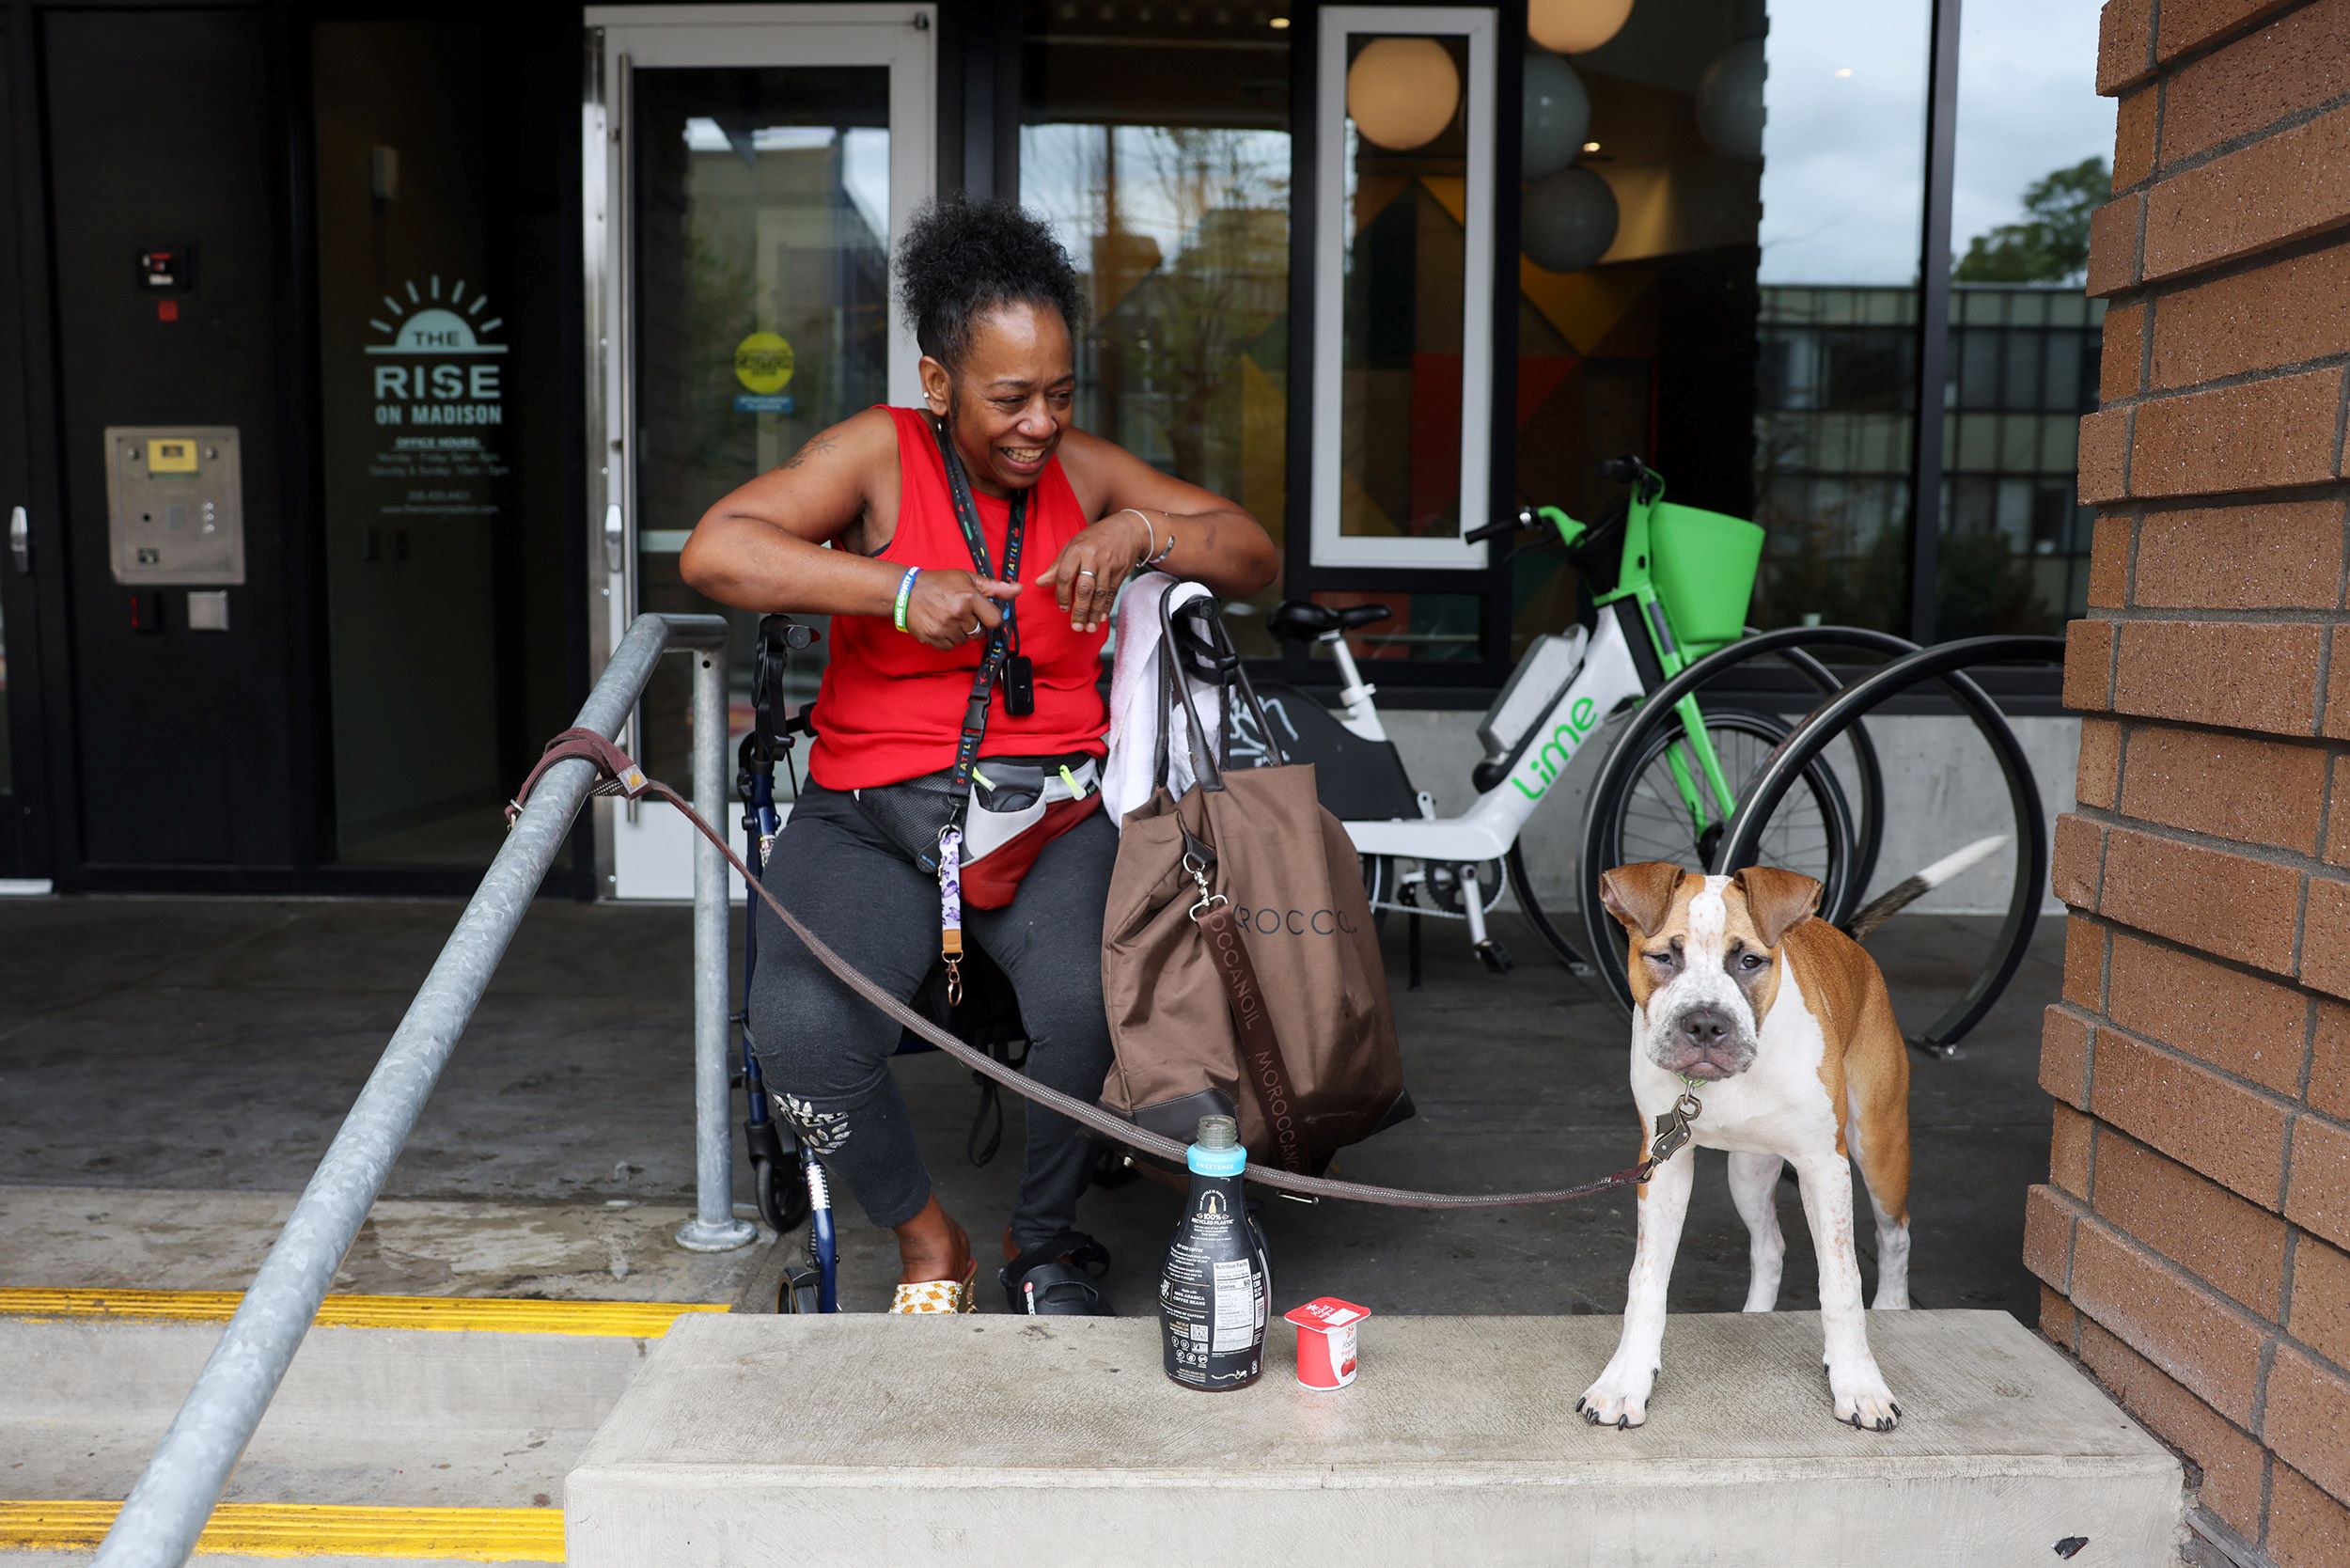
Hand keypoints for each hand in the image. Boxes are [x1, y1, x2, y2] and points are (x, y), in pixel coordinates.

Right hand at [904, 569, 1019, 650]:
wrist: (906, 591)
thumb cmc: (939, 583)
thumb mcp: (968, 578)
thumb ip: (995, 587)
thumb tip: (1019, 589)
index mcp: (969, 597)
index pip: (995, 620)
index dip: (990, 617)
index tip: (982, 612)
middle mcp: (958, 614)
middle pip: (980, 632)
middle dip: (974, 624)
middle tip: (961, 612)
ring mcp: (945, 627)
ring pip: (965, 640)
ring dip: (961, 632)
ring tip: (949, 617)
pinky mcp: (933, 637)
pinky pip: (951, 647)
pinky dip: (948, 639)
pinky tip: (942, 625)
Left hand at [1036, 509, 1152, 632]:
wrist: (1128, 529)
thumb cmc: (1096, 537)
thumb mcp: (1074, 544)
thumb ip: (1058, 565)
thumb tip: (1040, 582)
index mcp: (1078, 550)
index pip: (1065, 575)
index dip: (1061, 594)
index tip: (1062, 608)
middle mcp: (1094, 558)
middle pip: (1085, 588)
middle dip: (1080, 610)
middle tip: (1075, 626)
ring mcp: (1109, 566)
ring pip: (1100, 594)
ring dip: (1094, 613)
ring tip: (1089, 627)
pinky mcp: (1121, 572)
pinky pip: (1112, 593)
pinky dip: (1107, 607)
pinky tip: (1102, 618)